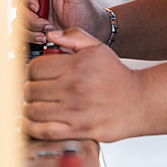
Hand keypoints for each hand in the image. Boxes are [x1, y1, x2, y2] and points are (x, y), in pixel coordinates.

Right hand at [16, 0, 108, 46]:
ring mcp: (37, 19)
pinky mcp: (36, 33)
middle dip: (31, 20)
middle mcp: (39, 4)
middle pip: (20, 8)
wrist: (93, 32)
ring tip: (45, 37)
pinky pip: (21, 35)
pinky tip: (42, 41)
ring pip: (18, 23)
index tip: (37, 7)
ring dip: (29, 31)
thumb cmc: (87, 11)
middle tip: (47, 26)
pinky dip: (28, 39)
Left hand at [22, 28, 142, 141]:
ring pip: (33, 111)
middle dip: (29, 88)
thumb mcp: (98, 48)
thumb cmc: (116, 74)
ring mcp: (75, 111)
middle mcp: (74, 88)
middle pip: (30, 89)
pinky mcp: (77, 130)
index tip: (36, 74)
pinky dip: (32, 128)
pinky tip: (33, 122)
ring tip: (35, 104)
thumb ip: (74, 37)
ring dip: (29, 107)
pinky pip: (43, 131)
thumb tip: (50, 35)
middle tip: (35, 89)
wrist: (138, 101)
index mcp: (77, 66)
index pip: (35, 68)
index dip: (31, 70)